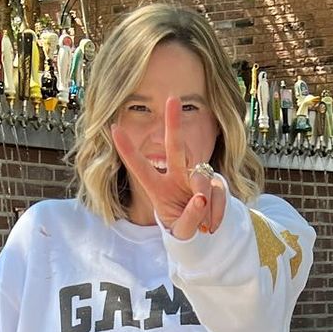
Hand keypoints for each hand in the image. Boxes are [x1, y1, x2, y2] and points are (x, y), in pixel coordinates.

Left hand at [111, 96, 227, 238]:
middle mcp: (175, 176)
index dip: (127, 149)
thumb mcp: (180, 230)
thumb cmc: (182, 226)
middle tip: (172, 99)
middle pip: (175, 148)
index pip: (140, 167)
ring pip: (201, 179)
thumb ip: (188, 219)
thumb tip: (201, 199)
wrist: (202, 233)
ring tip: (205, 226)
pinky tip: (212, 226)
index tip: (113, 128)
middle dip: (174, 124)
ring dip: (203, 204)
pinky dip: (217, 212)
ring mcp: (196, 177)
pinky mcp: (216, 182)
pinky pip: (219, 193)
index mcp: (157, 188)